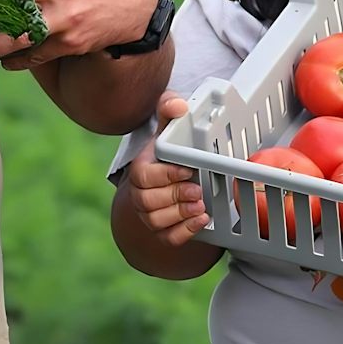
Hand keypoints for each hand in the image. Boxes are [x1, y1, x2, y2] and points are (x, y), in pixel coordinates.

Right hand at [124, 93, 208, 244]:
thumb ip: (170, 107)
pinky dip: (185, 232)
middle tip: (198, 190)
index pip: (142, 176)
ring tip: (201, 205)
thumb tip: (178, 105)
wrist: (170, 174)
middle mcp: (141, 193)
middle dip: (175, 196)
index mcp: (141, 167)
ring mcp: (149, 214)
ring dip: (180, 215)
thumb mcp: (170, 123)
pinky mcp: (162, 230)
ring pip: (156, 221)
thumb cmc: (169, 148)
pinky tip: (202, 219)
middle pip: (147, 202)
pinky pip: (168, 238)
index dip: (165, 175)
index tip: (187, 170)